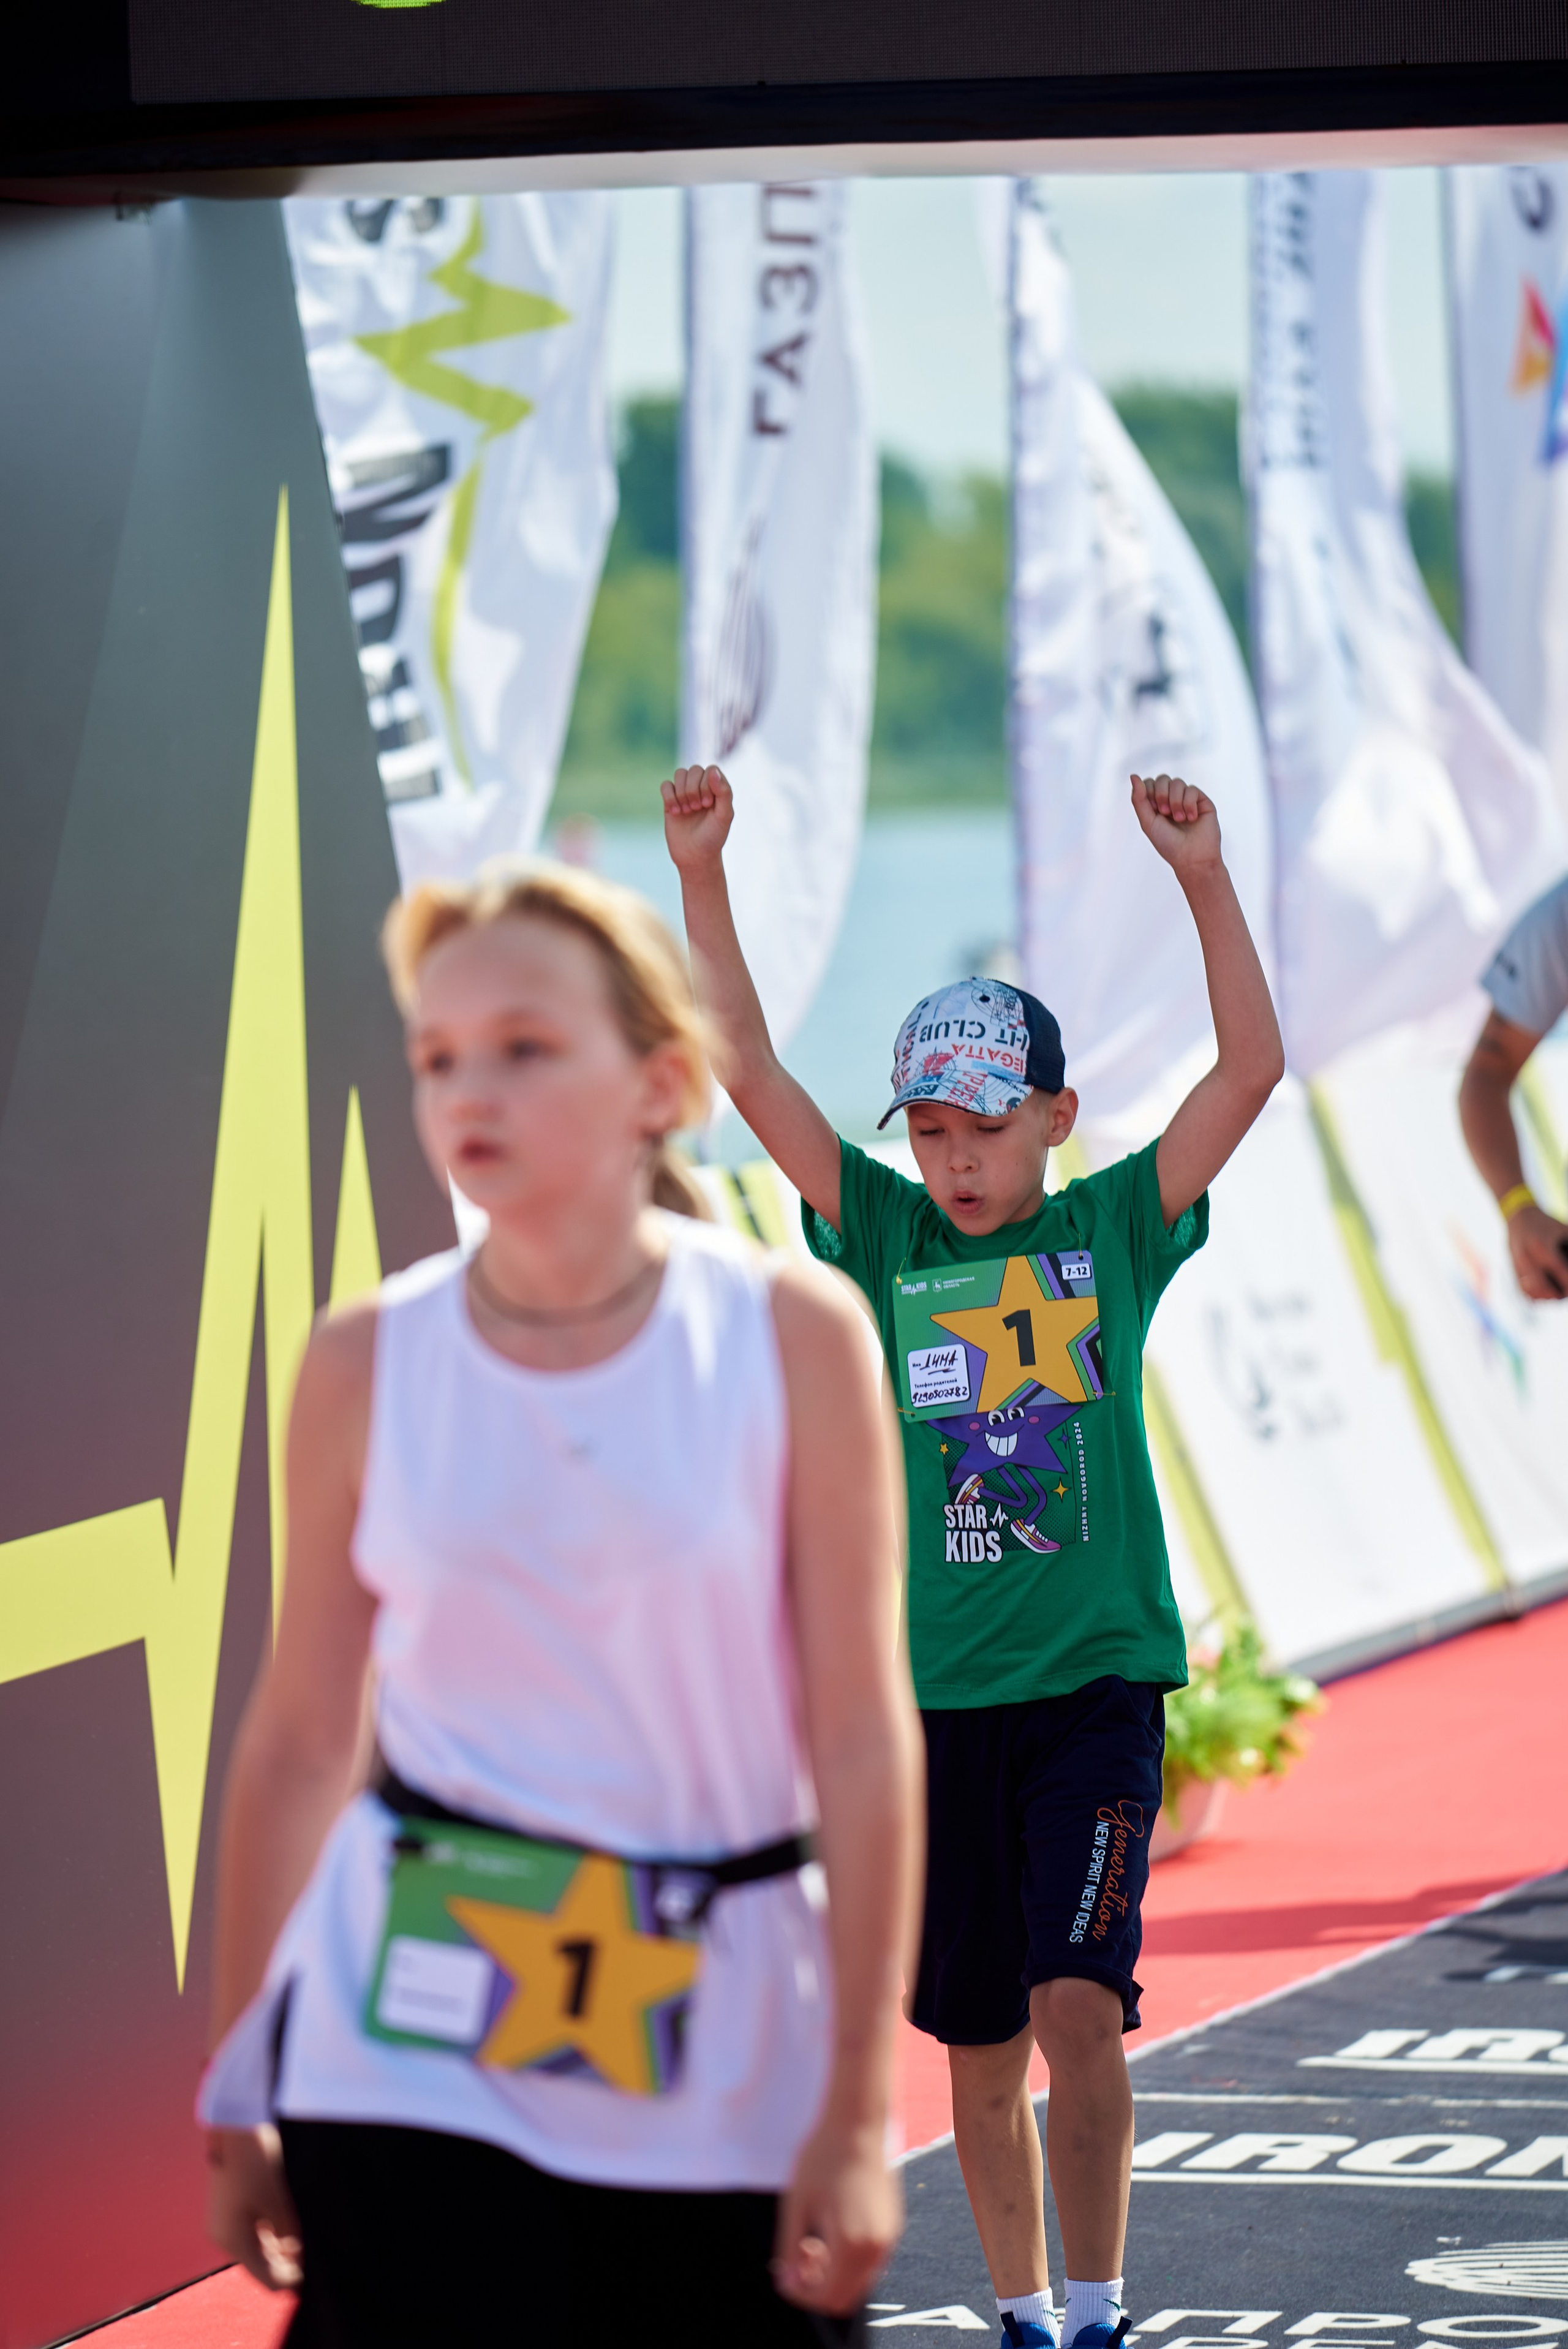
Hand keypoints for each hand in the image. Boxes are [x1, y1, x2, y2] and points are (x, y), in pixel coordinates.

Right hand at [206, 2126, 301, 2290]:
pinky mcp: (227, 2210)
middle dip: (286, 2265)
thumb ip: (290, 2236)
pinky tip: (290, 2231)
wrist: (237, 2128)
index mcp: (234, 2241)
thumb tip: (297, 2257)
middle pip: (260, 2265)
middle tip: (312, 2258)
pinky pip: (250, 2233)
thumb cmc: (260, 2164)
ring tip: (304, 2243)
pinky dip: (269, 2236)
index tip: (313, 2275)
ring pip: (256, 2248)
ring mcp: (223, 2224)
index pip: (267, 2278)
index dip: (290, 2280)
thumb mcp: (281, 2203)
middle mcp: (224, 2238)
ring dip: (279, 2250)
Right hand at [661, 765, 733, 872]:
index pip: (710, 770)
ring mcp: (685, 793)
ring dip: (682, 792)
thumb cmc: (713, 837)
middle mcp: (701, 787)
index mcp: (717, 789)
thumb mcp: (724, 816)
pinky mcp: (671, 801)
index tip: (707, 805)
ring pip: (680, 773)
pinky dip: (669, 797)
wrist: (695, 856)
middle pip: (694, 770)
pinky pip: (666, 785)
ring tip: (686, 811)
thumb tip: (712, 770)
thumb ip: (724, 792)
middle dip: (693, 789)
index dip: (706, 784)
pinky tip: (675, 813)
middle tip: (696, 809)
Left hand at [773, 2116, 901, 2316]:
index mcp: (851, 2245)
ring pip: (858, 2281)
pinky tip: (833, 2227)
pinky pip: (869, 2262)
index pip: (827, 2299)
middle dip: (817, 2285)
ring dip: (833, 2272)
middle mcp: (877, 2248)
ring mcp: (889, 2238)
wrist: (857, 2122)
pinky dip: (848, 2259)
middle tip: (801, 2249)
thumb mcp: (797, 2205)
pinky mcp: (893, 2227)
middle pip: (844, 2297)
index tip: (786, 2268)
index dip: (801, 2293)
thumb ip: (790, 2251)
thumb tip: (787, 2285)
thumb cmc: (822, 2157)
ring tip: (815, 2236)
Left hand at [1131, 772, 1221, 876]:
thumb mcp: (1147, 822)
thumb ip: (1139, 799)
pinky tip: (1191, 818)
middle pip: (1162, 779)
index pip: (1149, 783)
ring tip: (1179, 819)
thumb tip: (1133, 776)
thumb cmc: (1169, 844)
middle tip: (1164, 813)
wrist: (1192, 858)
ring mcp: (1187, 799)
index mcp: (1156, 805)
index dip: (1148, 792)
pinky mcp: (1202, 801)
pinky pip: (1192, 789)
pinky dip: (1189, 803)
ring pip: (1177, 782)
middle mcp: (1172, 800)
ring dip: (1175, 801)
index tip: (1154, 811)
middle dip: (1161, 794)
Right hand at [1507, 1201, 1567, 1301]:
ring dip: (1547, 1296)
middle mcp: (1528, 1257)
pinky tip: (1545, 1292)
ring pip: (1532, 1291)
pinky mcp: (1513, 1269)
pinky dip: (1535, 1295)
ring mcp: (1518, 1264)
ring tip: (1557, 1293)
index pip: (1561, 1272)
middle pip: (1544, 1287)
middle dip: (1559, 1294)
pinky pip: (1523, 1289)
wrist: (1519, 1216)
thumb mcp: (1565, 1231)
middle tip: (1566, 1292)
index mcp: (1543, 1247)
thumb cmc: (1547, 1223)